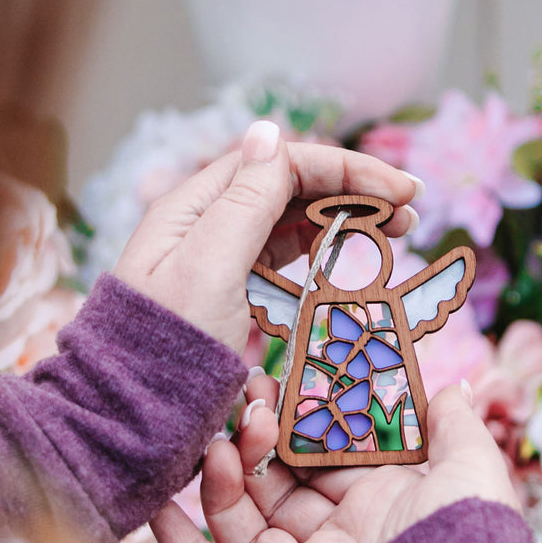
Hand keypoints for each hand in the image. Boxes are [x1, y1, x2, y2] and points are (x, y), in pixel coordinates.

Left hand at [113, 120, 420, 351]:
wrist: (132, 412)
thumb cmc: (166, 343)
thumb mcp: (208, 265)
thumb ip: (244, 200)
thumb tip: (270, 130)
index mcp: (200, 205)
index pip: (285, 165)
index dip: (347, 171)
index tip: (400, 192)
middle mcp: (212, 224)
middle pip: (294, 190)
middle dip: (354, 194)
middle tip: (409, 214)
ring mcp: (224, 259)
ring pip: (294, 223)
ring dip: (344, 221)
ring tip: (392, 232)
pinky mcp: (234, 293)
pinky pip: (285, 259)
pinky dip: (322, 253)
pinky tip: (346, 257)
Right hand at [151, 377, 520, 542]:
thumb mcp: (471, 470)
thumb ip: (455, 427)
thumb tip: (453, 386)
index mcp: (378, 504)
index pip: (323, 456)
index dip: (297, 422)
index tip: (274, 383)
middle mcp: (336, 536)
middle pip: (278, 483)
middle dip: (255, 441)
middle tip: (240, 400)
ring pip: (243, 520)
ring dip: (221, 479)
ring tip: (215, 443)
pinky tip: (159, 505)